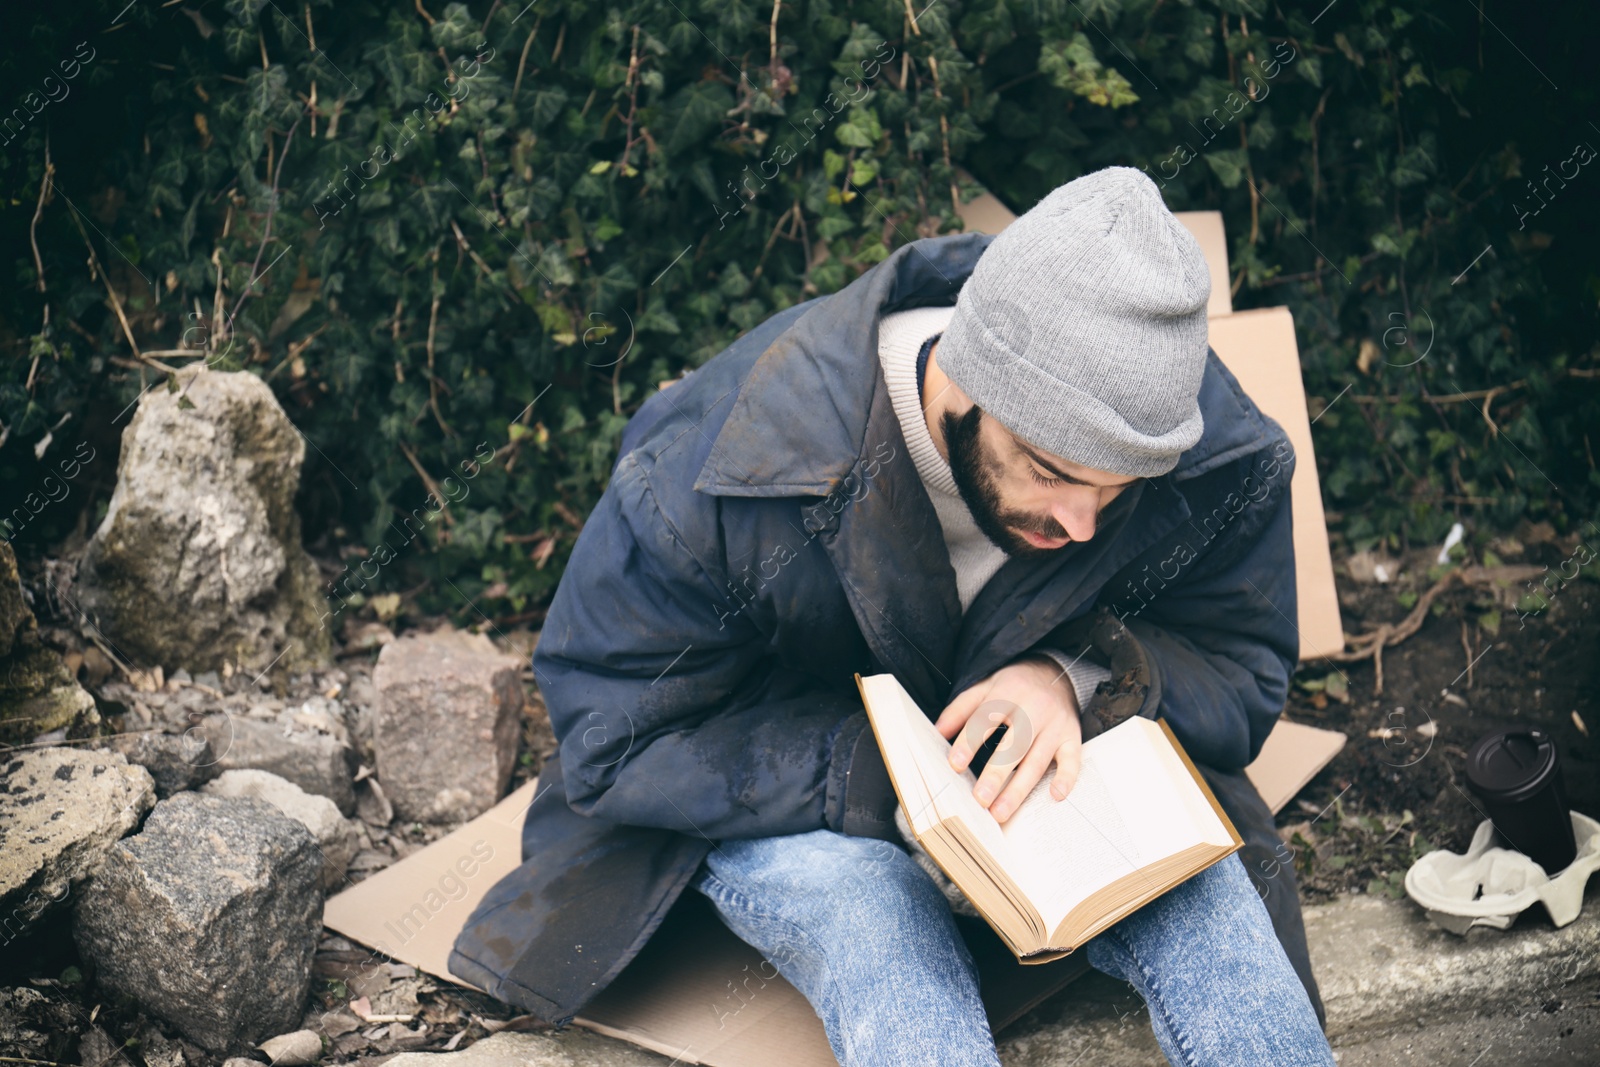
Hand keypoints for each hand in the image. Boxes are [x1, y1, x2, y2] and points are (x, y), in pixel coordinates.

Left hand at [935, 656, 1081, 823]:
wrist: (1056, 672)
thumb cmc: (1013, 685)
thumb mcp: (986, 686)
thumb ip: (962, 708)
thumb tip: (938, 732)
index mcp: (1008, 693)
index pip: (986, 719)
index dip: (970, 742)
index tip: (954, 765)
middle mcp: (1034, 708)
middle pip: (1013, 744)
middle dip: (996, 774)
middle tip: (980, 800)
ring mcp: (1056, 724)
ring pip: (1038, 759)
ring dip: (1020, 788)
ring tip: (1001, 812)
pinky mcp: (1073, 736)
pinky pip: (1073, 759)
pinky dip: (1067, 778)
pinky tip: (1055, 796)